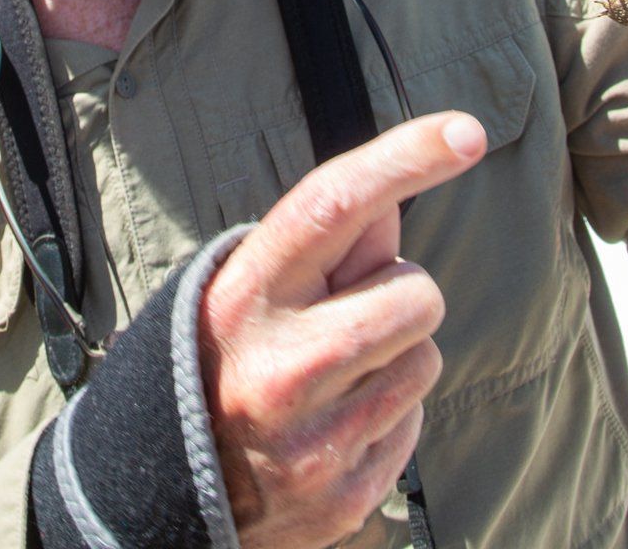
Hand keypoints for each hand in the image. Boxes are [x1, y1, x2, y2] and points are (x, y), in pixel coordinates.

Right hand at [199, 113, 484, 548]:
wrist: (162, 486)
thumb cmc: (219, 356)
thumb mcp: (244, 285)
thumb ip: (323, 242)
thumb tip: (396, 200)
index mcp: (245, 297)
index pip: (332, 206)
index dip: (403, 159)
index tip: (465, 131)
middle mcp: (279, 369)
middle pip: (415, 292)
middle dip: (400, 295)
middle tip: (343, 315)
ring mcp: (314, 442)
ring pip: (426, 360)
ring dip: (394, 358)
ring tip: (330, 375)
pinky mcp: (345, 497)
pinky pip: (414, 424)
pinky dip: (385, 417)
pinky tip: (330, 423)